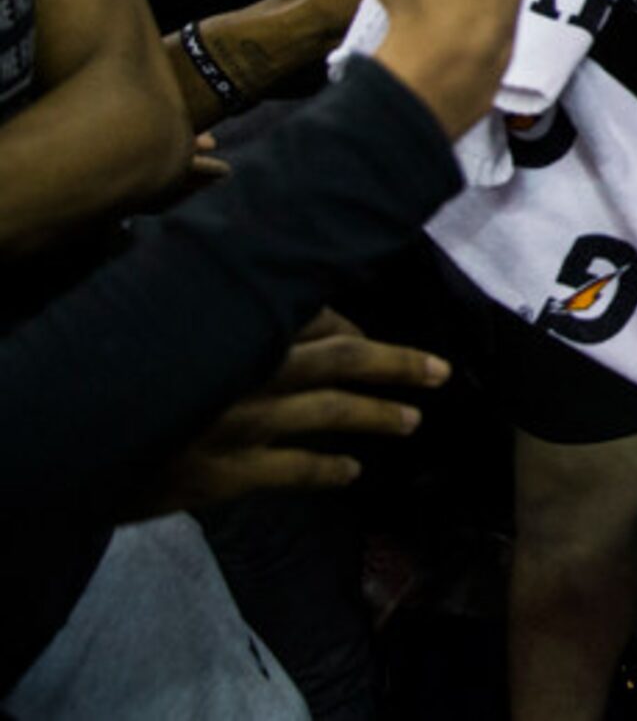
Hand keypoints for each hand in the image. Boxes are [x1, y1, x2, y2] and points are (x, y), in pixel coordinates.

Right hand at [135, 311, 449, 514]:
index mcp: (239, 328)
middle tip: (441, 371)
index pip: (316, 317)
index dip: (351, 327)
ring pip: (332, 415)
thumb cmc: (120, 370)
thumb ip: (219, 312)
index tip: (364, 335)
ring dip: (378, 416)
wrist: (67, 435)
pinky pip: (294, 471)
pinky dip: (329, 470)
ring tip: (412, 418)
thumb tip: (262, 291)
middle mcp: (250, 371)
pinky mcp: (225, 474)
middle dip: (397, 363)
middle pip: (343, 359)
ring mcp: (243, 424)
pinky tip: (353, 472)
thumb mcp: (168, 323)